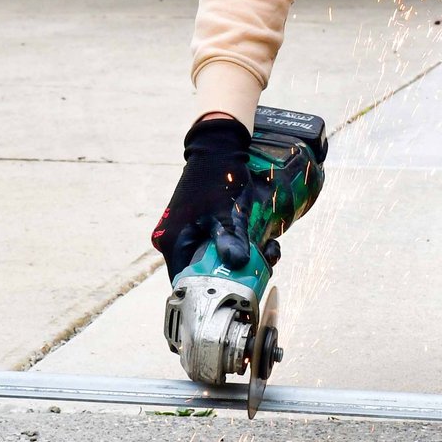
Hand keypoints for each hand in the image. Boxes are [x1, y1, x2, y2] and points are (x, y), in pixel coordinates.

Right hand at [151, 116, 251, 278]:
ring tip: (267, 251)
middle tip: (261, 268)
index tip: (237, 293)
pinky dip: (237, 245)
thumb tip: (237, 264)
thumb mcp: (228, 213)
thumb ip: (231, 240)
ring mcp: (187, 233)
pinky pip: (218, 244)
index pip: (186, 282)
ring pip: (215, 259)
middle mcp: (175, 241)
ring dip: (241, 258)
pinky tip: (261, 241)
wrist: (218, 148)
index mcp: (173, 242)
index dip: (210, 291)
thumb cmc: (218, 178)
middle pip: (203, 272)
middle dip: (234, 273)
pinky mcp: (200, 226)